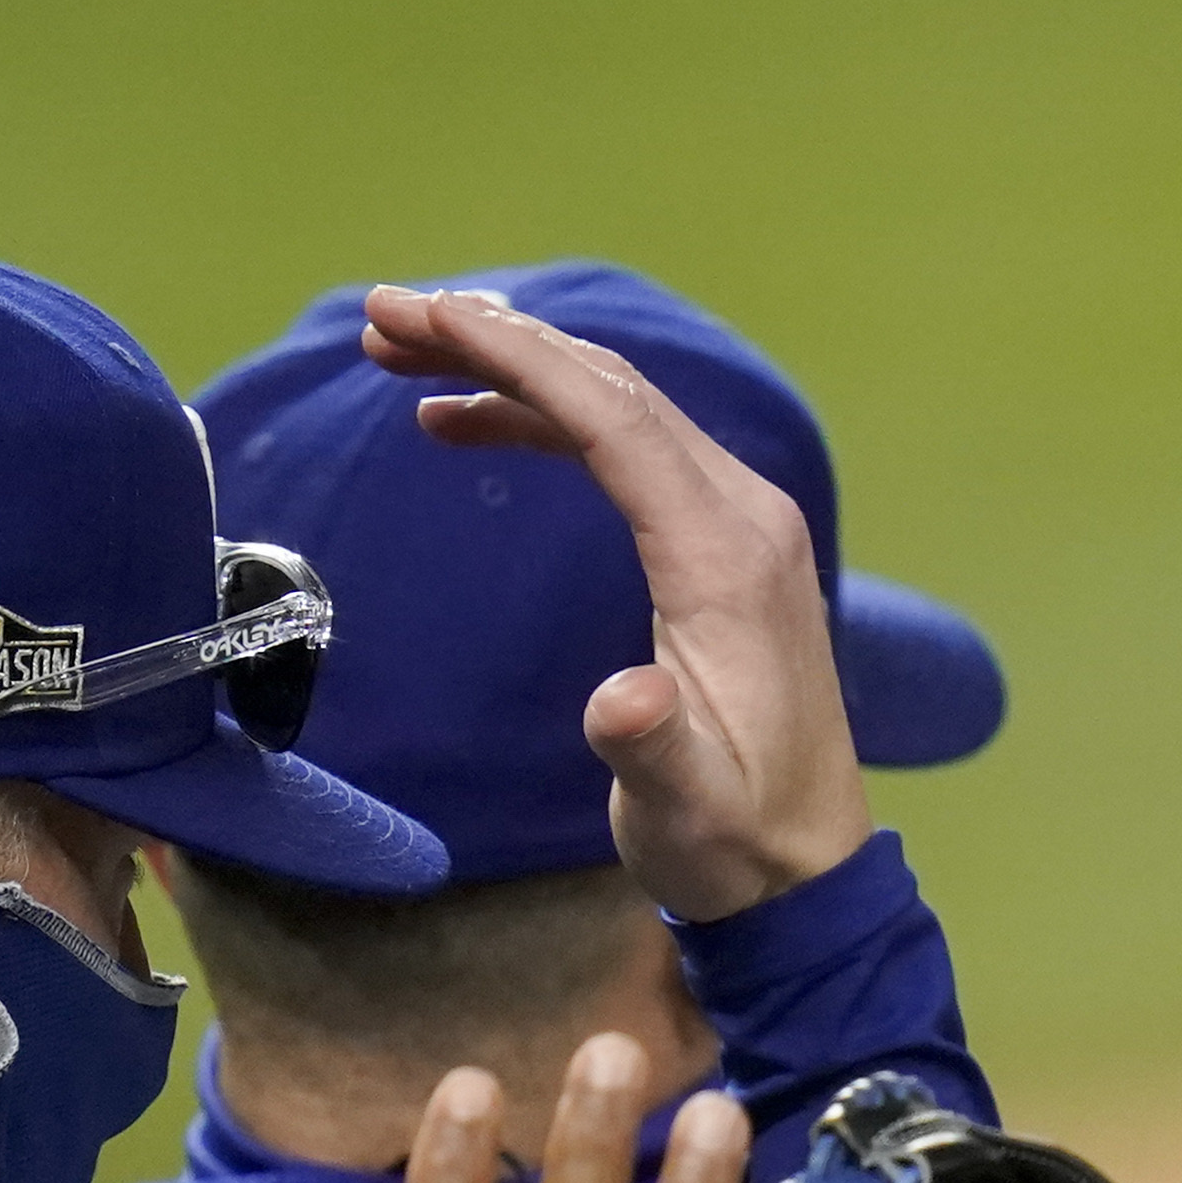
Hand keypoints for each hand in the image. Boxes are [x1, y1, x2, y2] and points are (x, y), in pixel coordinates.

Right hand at [360, 282, 876, 919]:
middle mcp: (744, 518)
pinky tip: (463, 423)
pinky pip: (625, 449)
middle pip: (609, 388)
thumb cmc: (735, 837)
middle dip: (494, 339)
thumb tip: (622, 704)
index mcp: (726, 558)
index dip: (509, 353)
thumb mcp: (684, 805)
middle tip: (378, 316)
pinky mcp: (720, 547)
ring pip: (615, 408)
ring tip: (396, 354)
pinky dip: (541, 421)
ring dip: (510, 371)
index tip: (413, 312)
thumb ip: (650, 750)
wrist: (803, 870)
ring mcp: (738, 527)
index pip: (610, 416)